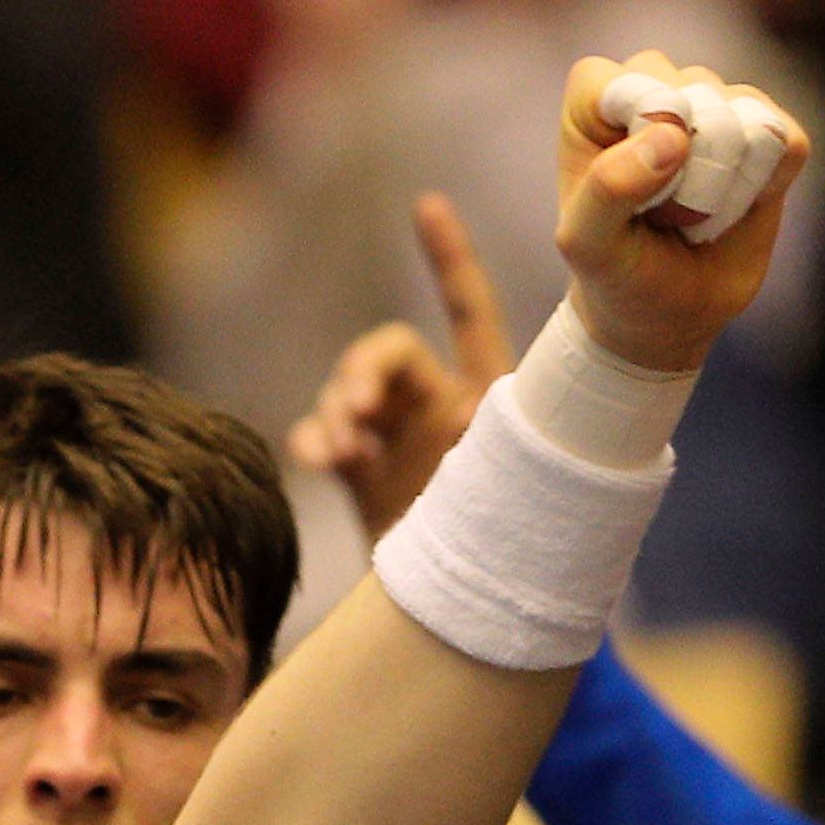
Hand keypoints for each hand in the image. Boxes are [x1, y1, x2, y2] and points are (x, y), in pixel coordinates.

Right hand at [291, 191, 514, 544]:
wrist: (471, 617)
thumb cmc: (508, 555)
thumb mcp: (506, 492)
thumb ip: (483, 451)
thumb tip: (461, 418)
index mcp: (489, 394)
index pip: (467, 310)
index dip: (447, 258)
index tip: (426, 207)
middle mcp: (440, 405)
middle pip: (388, 351)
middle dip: (364, 372)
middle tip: (359, 411)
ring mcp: (396, 439)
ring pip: (348, 392)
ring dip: (336, 409)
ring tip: (341, 449)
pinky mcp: (362, 473)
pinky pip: (324, 437)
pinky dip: (316, 441)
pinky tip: (318, 460)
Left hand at [551, 50, 808, 376]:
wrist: (669, 310)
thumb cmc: (617, 269)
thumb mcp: (588, 245)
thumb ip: (607, 187)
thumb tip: (672, 132)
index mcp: (596, 96)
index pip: (637, 82)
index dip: (646, 135)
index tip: (632, 189)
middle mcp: (657, 82)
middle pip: (699, 100)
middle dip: (688, 174)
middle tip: (662, 213)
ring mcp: (717, 100)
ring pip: (747, 120)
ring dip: (724, 187)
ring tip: (692, 214)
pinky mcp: (768, 128)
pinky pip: (786, 143)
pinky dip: (763, 189)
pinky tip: (732, 208)